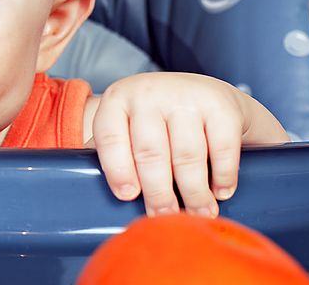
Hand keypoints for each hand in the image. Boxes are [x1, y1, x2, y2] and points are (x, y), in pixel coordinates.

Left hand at [85, 72, 287, 216]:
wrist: (210, 95)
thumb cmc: (159, 123)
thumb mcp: (129, 127)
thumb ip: (111, 153)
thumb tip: (85, 195)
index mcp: (118, 100)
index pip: (109, 136)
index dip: (116, 169)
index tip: (127, 196)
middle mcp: (149, 92)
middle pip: (150, 153)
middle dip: (158, 193)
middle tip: (166, 218)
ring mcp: (186, 95)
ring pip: (186, 156)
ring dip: (193, 193)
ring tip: (198, 213)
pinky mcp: (220, 104)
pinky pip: (221, 149)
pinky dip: (223, 176)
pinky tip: (221, 191)